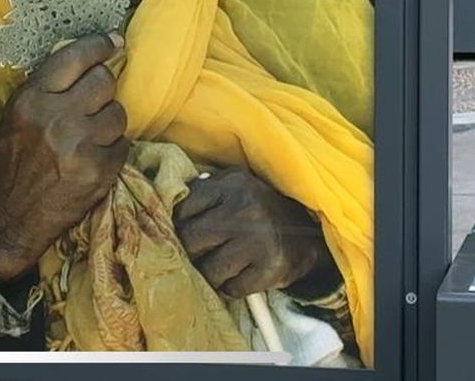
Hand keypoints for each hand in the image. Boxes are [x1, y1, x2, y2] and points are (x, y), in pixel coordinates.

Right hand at [0, 34, 129, 281]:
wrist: (8, 220)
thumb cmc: (9, 166)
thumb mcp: (15, 118)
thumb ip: (46, 89)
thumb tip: (89, 60)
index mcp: (31, 100)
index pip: (75, 57)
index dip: (100, 45)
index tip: (114, 41)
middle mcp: (56, 118)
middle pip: (104, 81)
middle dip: (102, 89)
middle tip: (93, 101)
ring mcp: (80, 146)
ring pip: (118, 113)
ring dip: (109, 121)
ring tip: (90, 135)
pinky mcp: (99, 172)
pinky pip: (122, 145)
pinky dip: (112, 150)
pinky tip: (93, 158)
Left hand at [173, 167, 332, 298]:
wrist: (307, 235)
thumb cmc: (259, 209)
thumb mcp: (236, 186)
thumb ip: (204, 189)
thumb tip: (167, 201)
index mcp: (233, 185)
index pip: (184, 209)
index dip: (180, 225)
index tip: (187, 232)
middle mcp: (245, 210)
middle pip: (191, 241)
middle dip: (191, 252)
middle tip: (199, 254)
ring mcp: (258, 241)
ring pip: (209, 270)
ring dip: (210, 274)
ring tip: (220, 266)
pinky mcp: (270, 269)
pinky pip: (232, 289)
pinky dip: (231, 287)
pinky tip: (239, 276)